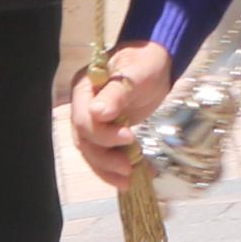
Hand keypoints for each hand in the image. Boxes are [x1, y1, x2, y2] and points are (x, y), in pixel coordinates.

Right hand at [69, 42, 174, 183]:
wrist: (157, 63)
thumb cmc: (146, 62)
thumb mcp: (135, 73)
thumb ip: (116, 93)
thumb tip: (97, 113)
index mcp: (85, 88)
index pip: (83, 118)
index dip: (102, 134)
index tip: (129, 137)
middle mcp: (83, 106)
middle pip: (85, 139)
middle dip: (105, 157)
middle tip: (129, 167)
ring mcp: (93, 121)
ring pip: (92, 152)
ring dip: (108, 169)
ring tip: (129, 180)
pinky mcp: (106, 133)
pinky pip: (105, 154)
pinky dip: (116, 168)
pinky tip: (134, 177)